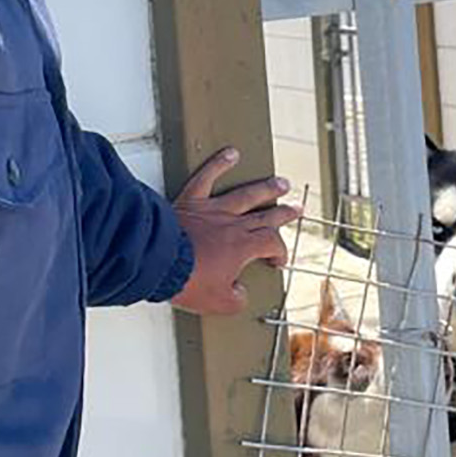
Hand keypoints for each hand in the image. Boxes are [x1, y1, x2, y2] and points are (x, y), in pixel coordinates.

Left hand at [169, 148, 300, 314]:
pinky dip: (219, 163)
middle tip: (296, 209)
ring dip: (266, 188)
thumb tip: (240, 292)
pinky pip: (207, 177)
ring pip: (246, 195)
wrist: (159, 264)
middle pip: (266, 216)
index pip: (272, 243)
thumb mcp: (219, 303)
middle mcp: (233, 224)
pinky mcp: (192, 201)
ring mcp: (213, 210)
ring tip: (280, 183)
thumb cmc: (187, 281)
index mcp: (243, 247)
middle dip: (284, 214)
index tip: (277, 260)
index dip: (279, 251)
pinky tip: (231, 153)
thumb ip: (237, 298)